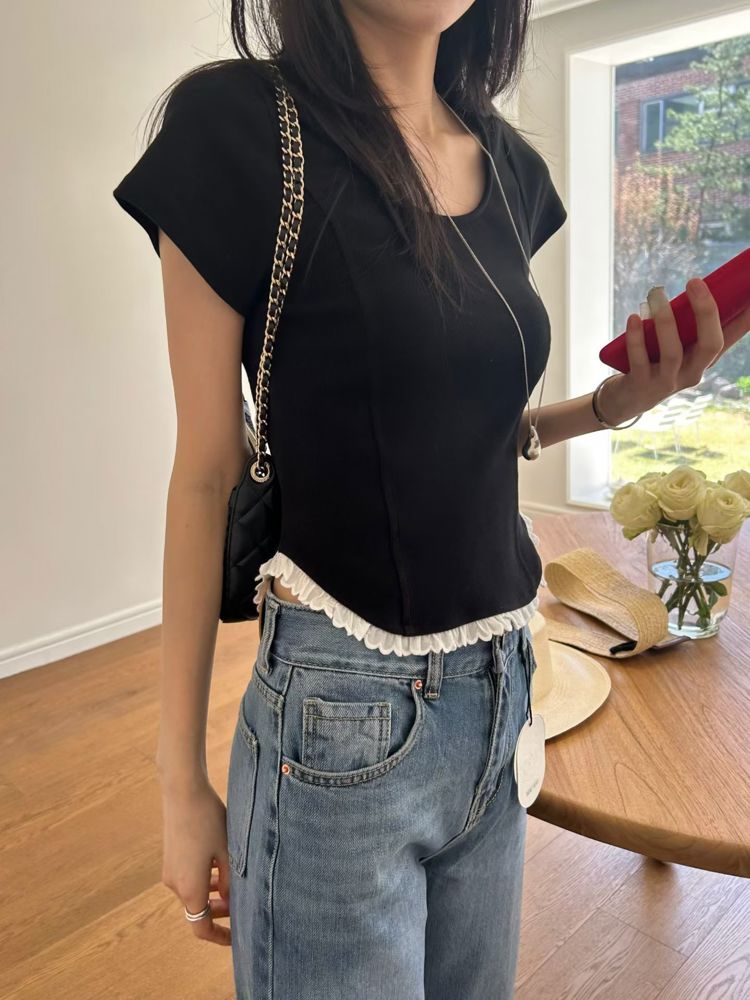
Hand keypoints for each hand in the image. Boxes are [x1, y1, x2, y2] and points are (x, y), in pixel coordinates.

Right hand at [160, 779, 231, 945]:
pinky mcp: (170, 857)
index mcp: (190, 889)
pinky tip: (219, 863)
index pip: (201, 928)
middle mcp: (175, 884)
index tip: (237, 937)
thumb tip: (232, 903)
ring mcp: (170, 871)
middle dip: (219, 912)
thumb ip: (231, 881)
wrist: (183, 791)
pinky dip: (204, 879)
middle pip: (197, 910)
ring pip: (194, 892)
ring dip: (213, 894)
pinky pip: (188, 878)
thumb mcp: (227, 851)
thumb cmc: (209, 820)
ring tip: (234, 882)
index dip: (219, 936)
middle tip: (241, 905)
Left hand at [602, 277, 747, 420]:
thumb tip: (697, 287)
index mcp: (705, 359)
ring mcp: (668, 382)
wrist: (627, 400)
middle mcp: (692, 372)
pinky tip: (634, 318)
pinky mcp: (641, 385)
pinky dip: (636, 338)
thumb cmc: (656, 363)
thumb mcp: (678, 346)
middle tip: (695, 281)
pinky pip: (639, 360)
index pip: (732, 336)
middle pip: (710, 345)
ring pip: (673, 353)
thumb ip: (688, 325)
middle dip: (706, 312)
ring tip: (657, 295)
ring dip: (665, 322)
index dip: (745, 318)